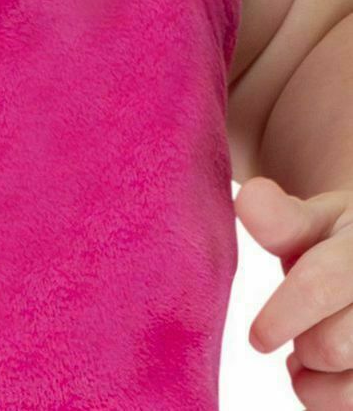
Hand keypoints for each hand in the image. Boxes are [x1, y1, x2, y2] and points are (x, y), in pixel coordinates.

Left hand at [238, 174, 352, 404]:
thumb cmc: (339, 243)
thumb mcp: (316, 220)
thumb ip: (281, 218)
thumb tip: (248, 199)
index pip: (319, 284)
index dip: (282, 315)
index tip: (257, 339)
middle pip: (334, 346)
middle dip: (300, 344)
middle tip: (285, 330)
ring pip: (351, 388)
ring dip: (315, 378)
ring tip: (305, 352)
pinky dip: (328, 400)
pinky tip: (323, 375)